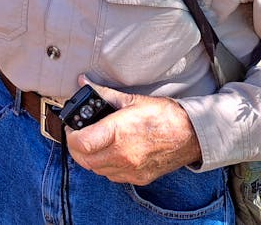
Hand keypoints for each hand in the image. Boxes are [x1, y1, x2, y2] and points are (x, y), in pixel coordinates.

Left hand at [66, 75, 200, 184]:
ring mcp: (129, 169)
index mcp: (118, 133)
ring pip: (96, 170)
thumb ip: (103, 93)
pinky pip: (111, 176)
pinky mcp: (137, 178)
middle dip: (77, 147)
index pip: (80, 143)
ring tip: (95, 141)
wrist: (189, 134)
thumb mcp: (131, 99)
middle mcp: (121, 155)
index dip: (71, 134)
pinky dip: (105, 165)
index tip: (72, 126)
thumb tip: (84, 82)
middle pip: (84, 160)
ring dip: (90, 157)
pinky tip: (110, 151)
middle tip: (80, 133)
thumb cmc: (163, 114)